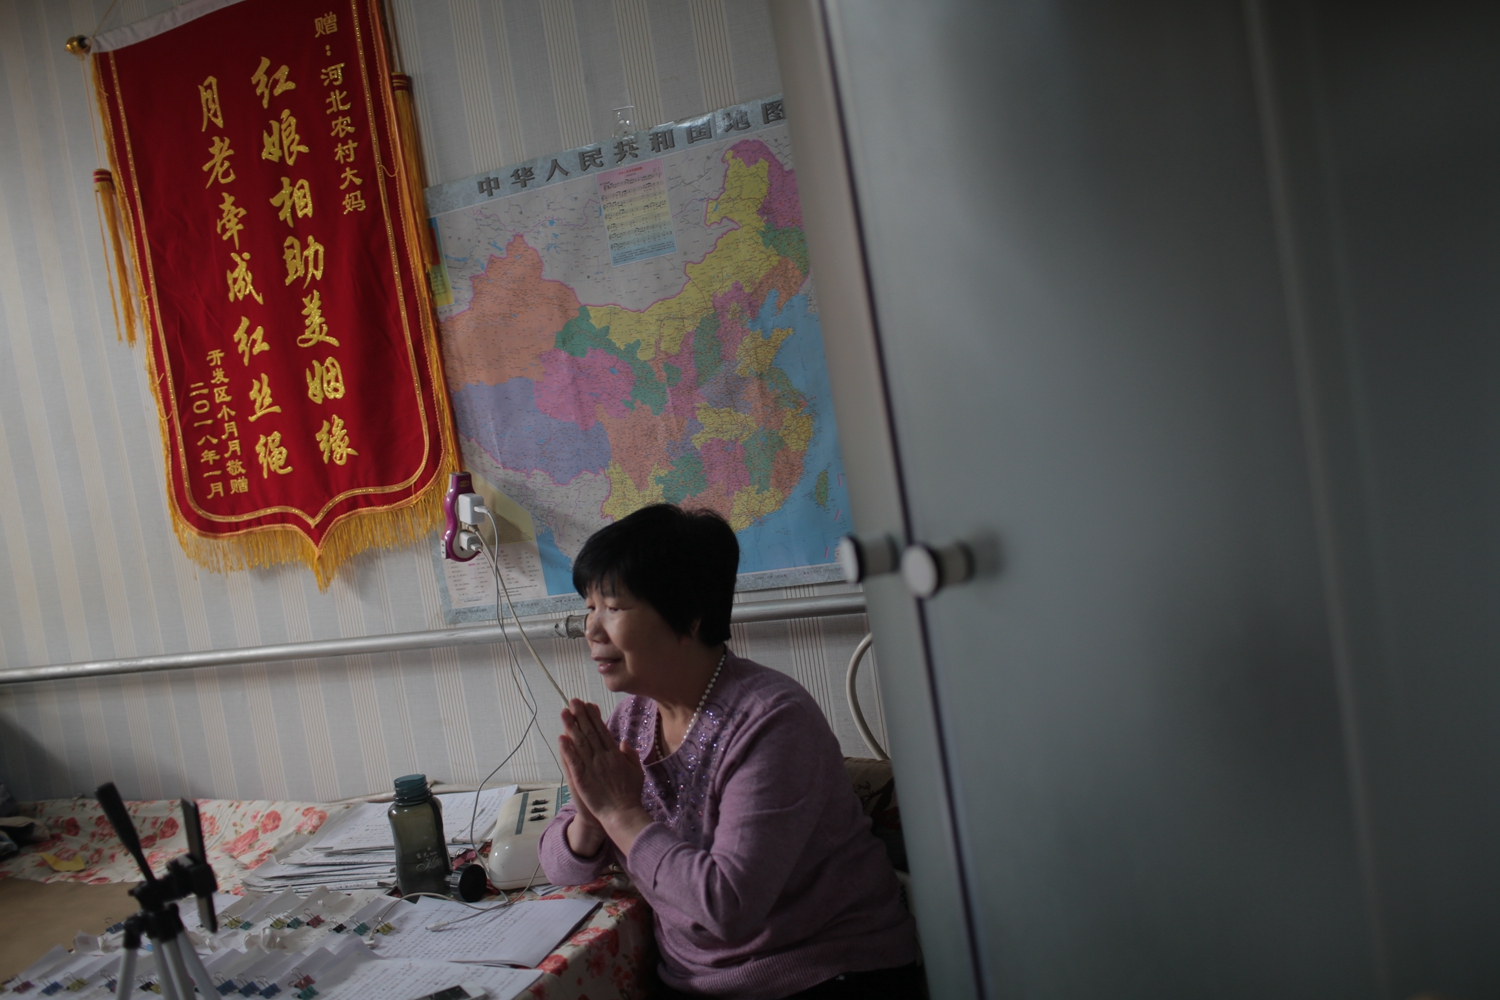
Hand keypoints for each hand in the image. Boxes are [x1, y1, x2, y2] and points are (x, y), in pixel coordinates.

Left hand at [558, 699, 652, 853]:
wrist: (622, 814)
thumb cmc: (630, 795)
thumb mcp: (637, 771)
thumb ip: (631, 755)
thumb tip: (624, 742)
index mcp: (616, 755)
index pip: (603, 731)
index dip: (594, 716)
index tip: (587, 704)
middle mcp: (603, 757)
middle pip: (590, 732)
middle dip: (581, 715)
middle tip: (573, 701)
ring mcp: (592, 767)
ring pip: (580, 743)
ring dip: (571, 727)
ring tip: (564, 712)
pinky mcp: (582, 779)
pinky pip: (573, 761)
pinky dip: (567, 749)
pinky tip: (561, 738)